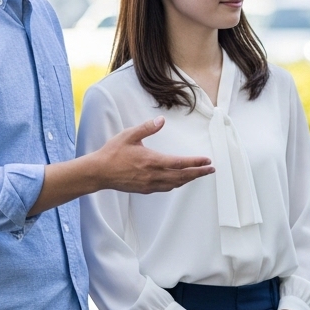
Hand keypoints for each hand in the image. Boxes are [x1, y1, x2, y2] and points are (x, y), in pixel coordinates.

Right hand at [93, 117, 213, 193]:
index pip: (180, 163)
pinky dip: (176, 184)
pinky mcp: (145, 189)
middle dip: (199, 173)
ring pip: (175, 184)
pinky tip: (179, 180)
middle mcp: (154, 175)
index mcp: (152, 160)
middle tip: (211, 169)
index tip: (207, 161)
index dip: (196, 163)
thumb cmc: (113, 153)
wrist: (98, 172)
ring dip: (189, 179)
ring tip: (198, 174)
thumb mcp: (129, 135)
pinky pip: (166, 188)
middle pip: (182, 176)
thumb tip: (161, 120)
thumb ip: (147, 127)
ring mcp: (150, 184)